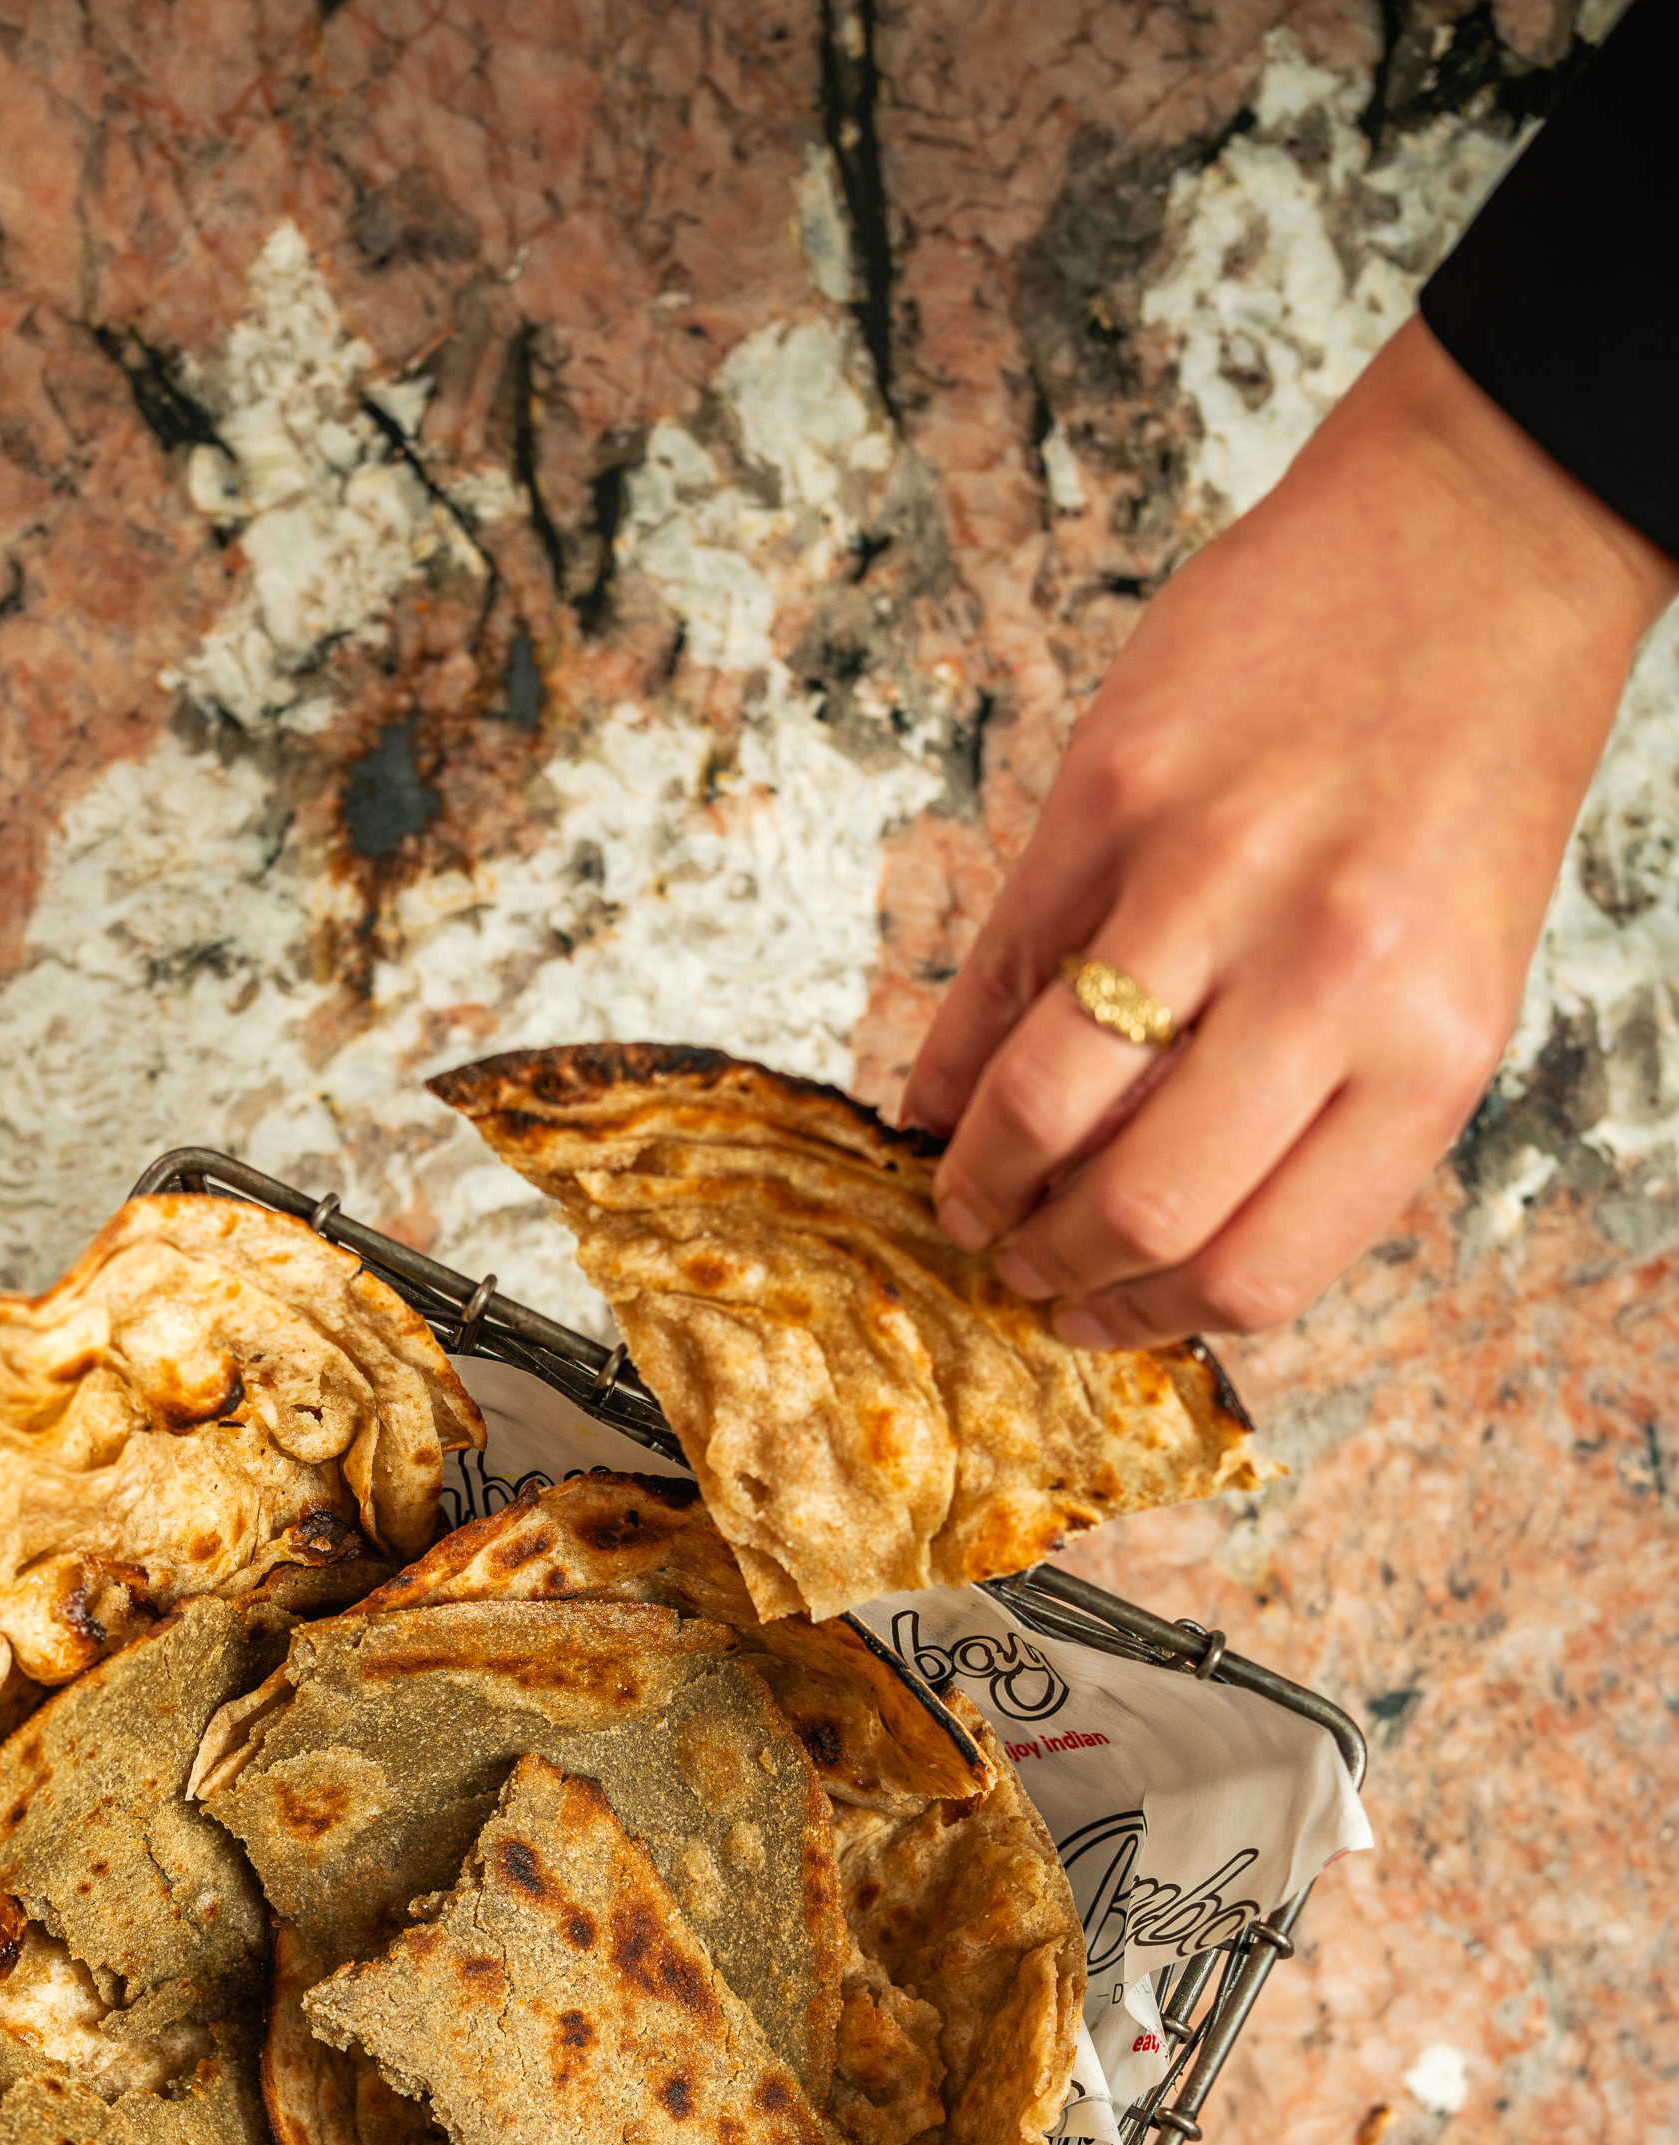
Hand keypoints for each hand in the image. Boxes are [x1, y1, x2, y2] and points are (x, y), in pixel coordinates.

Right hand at [905, 318, 1677, 1348]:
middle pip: (1142, 1207)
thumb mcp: (1443, 975)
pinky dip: (954, 1056)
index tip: (1091, 1319)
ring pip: (1051, 1104)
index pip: (1256, 1264)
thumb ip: (1323, 1111)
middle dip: (1051, 1265)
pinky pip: (1003, 966)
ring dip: (980, 1176)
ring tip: (966, 1192)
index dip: (1147, 1318)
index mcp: (1429, 1046)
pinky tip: (941, 1095)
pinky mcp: (1117, 791)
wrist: (1487, 540)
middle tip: (1014, 1265)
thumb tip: (1161, 1241)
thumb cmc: (1466, 770)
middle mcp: (1329, 971)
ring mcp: (1213, 876)